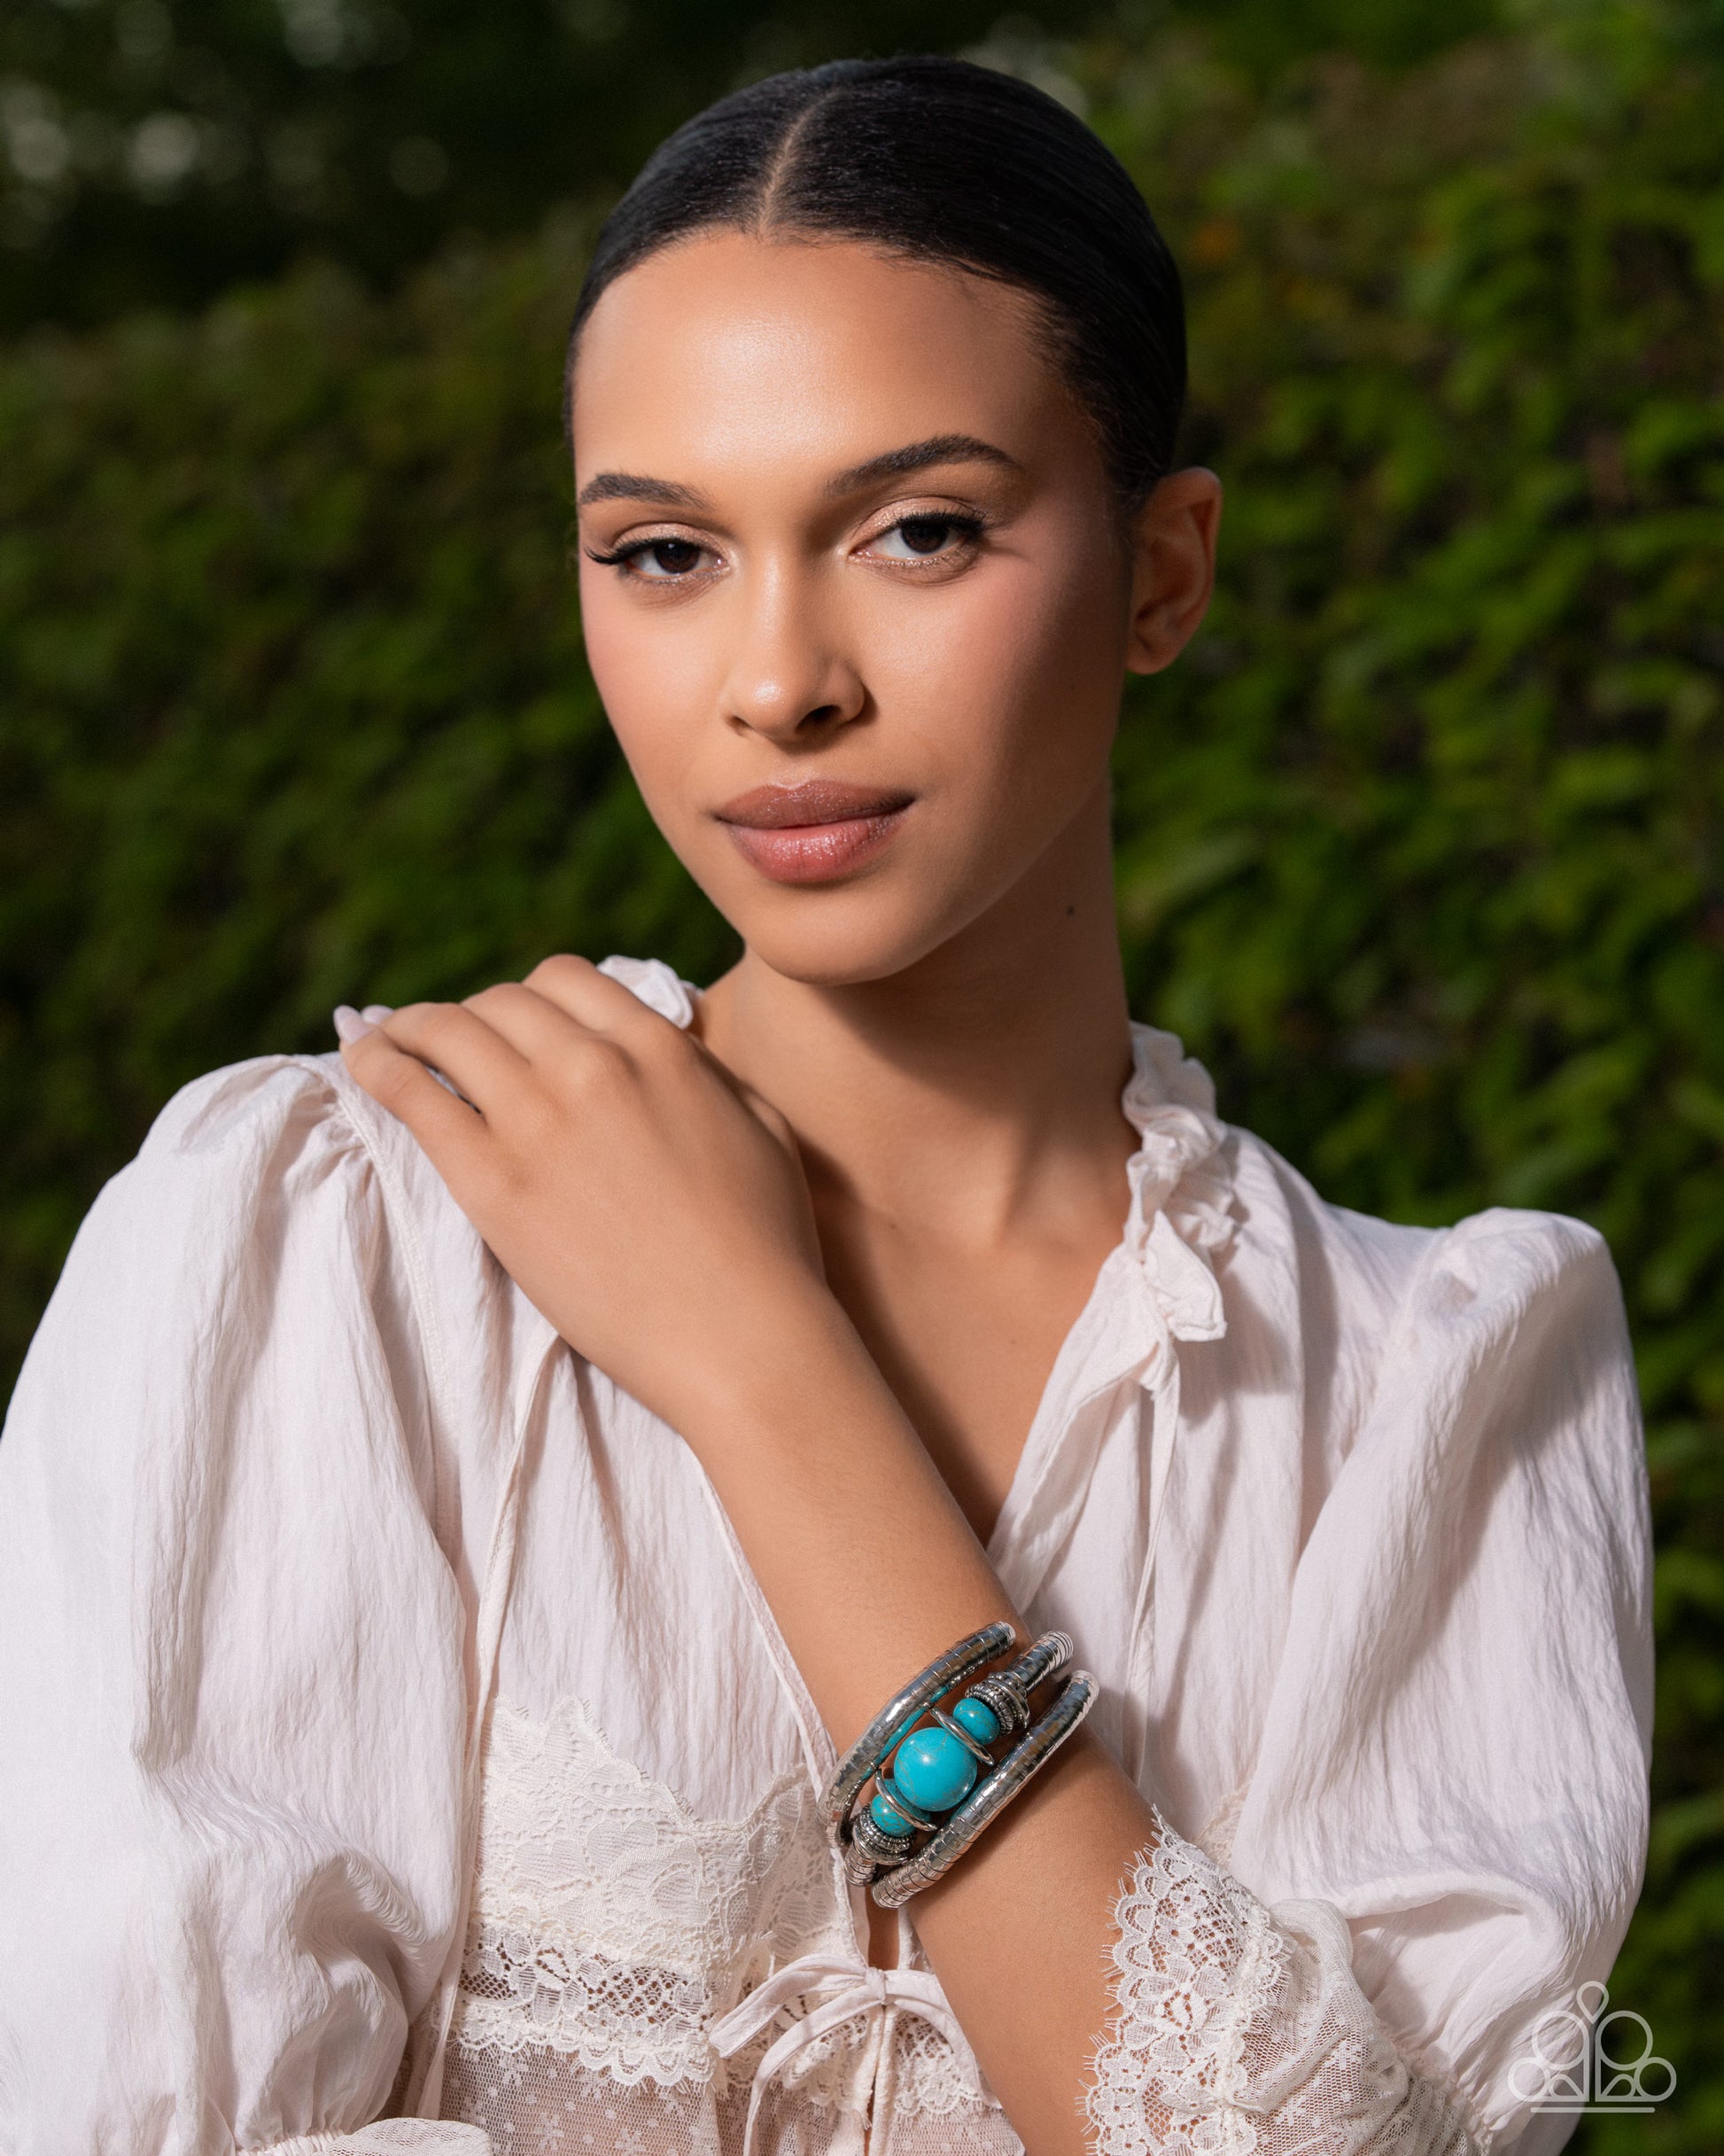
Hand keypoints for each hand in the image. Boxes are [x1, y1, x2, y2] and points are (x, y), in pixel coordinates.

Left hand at [338, 956, 831, 1431]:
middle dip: (472, 1017)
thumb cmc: (769, 1247)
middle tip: (450, 1046)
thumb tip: (669, 1054)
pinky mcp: (492, 1184)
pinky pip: (412, 1096)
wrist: (742, 1337)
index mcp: (658, 1048)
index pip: (564, 979)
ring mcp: (537, 1121)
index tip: (513, 1024)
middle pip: (500, 1002)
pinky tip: (359, 1058)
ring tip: (384, 1040)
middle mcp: (593, 1065)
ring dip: (411, 1028)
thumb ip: (704, 1075)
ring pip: (446, 1032)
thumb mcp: (758, 1126)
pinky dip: (376, 1064)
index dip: (530, 998)